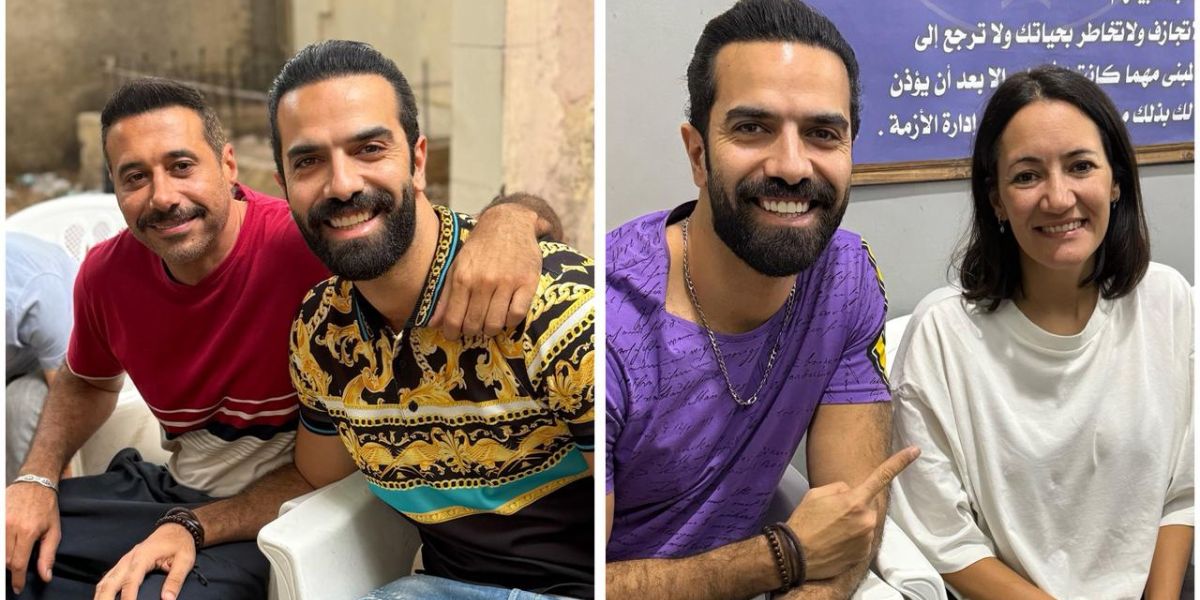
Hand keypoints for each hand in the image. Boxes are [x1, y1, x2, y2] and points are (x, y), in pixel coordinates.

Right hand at [6, 481, 59, 593]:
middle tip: (19, 566)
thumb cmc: (46, 508)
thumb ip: (48, 555)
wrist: (34, 484)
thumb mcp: (53, 531)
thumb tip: (45, 576)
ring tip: (13, 555)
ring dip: (5, 557)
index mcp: (27, 531)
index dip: (17, 579)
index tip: (17, 587)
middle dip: (12, 567)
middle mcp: (10, 526)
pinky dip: (0, 547)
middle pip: (5, 559)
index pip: (17, 563)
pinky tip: (7, 546)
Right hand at [93, 524, 194, 599]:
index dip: (128, 597)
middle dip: (106, 599)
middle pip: (110, 582)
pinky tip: (102, 599)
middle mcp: (129, 559)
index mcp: (143, 556)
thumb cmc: (180, 543)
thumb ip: (175, 580)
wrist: (175, 529)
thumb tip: (168, 598)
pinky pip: (107, 579)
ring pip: (105, 581)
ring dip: (101, 596)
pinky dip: (102, 591)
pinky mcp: (123, 564)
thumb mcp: (185, 560)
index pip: (131, 580)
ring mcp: (124, 561)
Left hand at [429, 203, 541, 337]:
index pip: (454, 318)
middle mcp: (483, 281)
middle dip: (472, 331)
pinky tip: (507, 314)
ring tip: (490, 322)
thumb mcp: (458, 266)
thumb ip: (445, 295)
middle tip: (474, 327)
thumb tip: (433, 323)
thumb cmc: (480, 247)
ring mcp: (507, 282)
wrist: (509, 223)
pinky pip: (517, 315)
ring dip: (491, 329)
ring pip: (496, 323)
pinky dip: (510, 321)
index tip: (454, 335)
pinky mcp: (527, 282)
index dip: (452, 333)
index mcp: (463, 277)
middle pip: (475, 325)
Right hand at [786, 446, 919, 579]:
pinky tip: (834, 544)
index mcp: (855, 500)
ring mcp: (867, 539)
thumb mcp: (816, 494)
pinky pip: (862, 541)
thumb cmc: (803, 522)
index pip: (882, 476)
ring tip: (830, 532)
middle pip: (867, 506)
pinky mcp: (863, 555)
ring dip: (853, 525)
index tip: (916, 450)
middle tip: (831, 517)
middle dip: (854, 507)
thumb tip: (851, 493)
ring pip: (865, 524)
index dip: (900, 462)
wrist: (794, 556)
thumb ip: (840, 488)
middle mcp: (866, 519)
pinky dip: (851, 541)